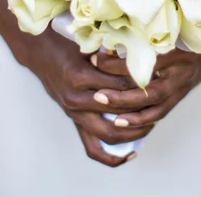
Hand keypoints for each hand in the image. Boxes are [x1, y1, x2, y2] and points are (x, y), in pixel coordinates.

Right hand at [9, 28, 152, 166]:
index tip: (156, 80)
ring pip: (108, 133)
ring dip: (132, 133)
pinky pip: (93, 147)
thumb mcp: (89, 45)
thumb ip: (112, 55)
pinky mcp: (74, 121)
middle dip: (140, 111)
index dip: (139, 84)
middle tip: (159, 104)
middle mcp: (76, 98)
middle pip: (116, 112)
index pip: (118, 85)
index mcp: (80, 75)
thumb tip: (141, 58)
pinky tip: (130, 154)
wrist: (41, 53)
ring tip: (151, 125)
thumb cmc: (68, 45)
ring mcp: (74, 113)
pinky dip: (111, 155)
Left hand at [91, 30, 200, 129]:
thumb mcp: (164, 24)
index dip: (118, 62)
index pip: (144, 60)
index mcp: (176, 48)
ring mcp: (182, 86)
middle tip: (97, 94)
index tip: (96, 58)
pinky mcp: (180, 96)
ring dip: (129, 109)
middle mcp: (181, 70)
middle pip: (150, 89)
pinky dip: (141, 119)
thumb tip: (107, 33)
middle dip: (121, 93)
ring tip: (106, 108)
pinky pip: (160, 112)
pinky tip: (121, 121)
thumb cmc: (181, 29)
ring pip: (155, 104)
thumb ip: (140, 30)